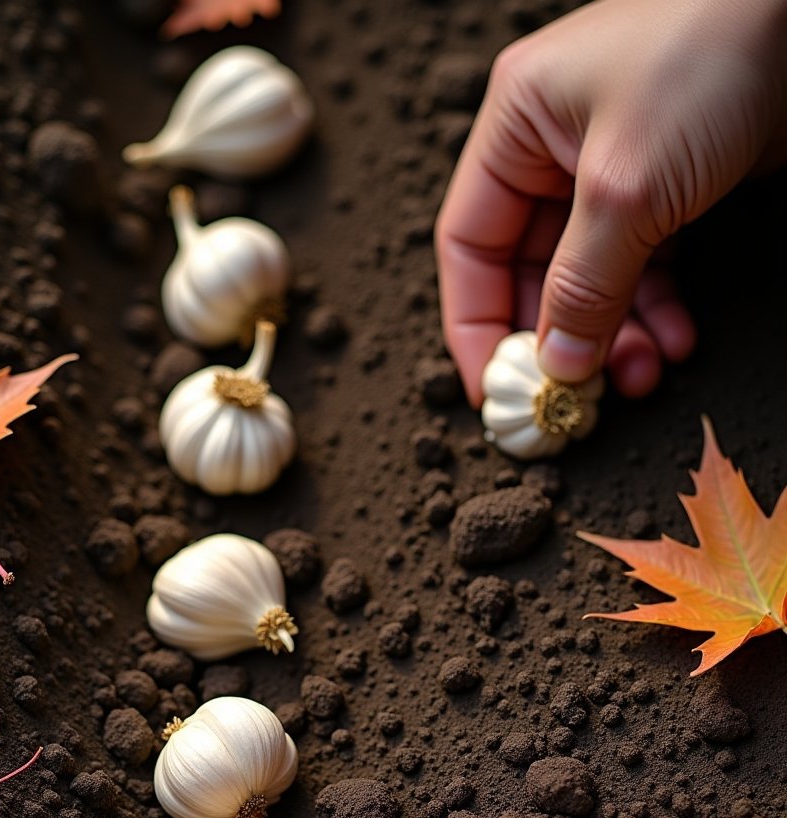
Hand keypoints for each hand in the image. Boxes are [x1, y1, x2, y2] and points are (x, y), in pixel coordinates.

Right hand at [436, 0, 786, 402]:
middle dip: (559, 339)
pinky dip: (656, 310)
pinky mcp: (669, 182)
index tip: (496, 395)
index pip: (469, 244)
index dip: (475, 325)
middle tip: (575, 402)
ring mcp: (614, 165)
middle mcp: (555, 146)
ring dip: (614, 337)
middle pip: (532, 272)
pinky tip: (676, 343)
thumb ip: (582, 286)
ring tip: (641, 377)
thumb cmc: (709, 54)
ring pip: (592, 278)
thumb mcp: (626, 188)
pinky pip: (643, 265)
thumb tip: (555, 365)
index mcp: (517, 124)